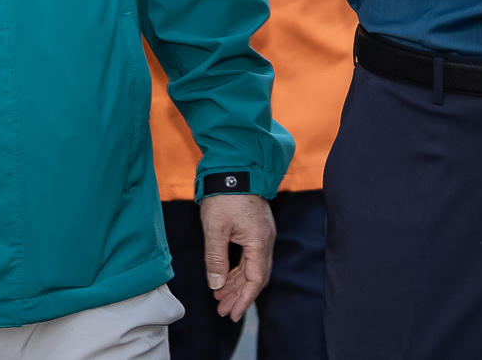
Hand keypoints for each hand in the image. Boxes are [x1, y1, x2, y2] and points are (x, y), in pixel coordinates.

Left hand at [198, 193, 272, 320]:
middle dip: (239, 296)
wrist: (235, 166)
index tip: (232, 314)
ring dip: (237, 283)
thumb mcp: (215, 228)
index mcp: (259, 242)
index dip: (244, 300)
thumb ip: (216, 258)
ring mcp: (262, 234)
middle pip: (256, 277)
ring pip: (252, 267)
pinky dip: (238, 269)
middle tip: (223, 310)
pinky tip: (226, 276)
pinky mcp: (256, 228)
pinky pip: (250, 256)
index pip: (255, 280)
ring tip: (220, 297)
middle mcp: (266, 240)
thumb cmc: (225, 194)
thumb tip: (216, 284)